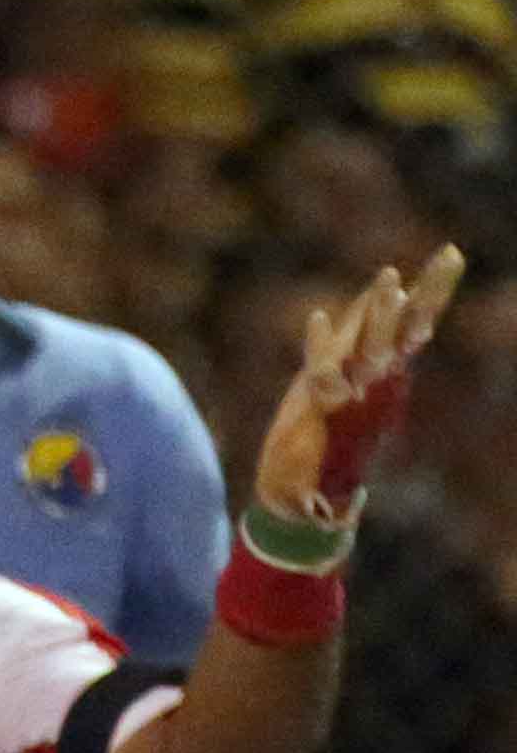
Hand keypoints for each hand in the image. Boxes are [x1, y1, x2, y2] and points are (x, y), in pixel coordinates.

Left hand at [254, 244, 462, 526]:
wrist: (300, 498)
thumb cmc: (320, 433)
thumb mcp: (333, 377)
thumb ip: (348, 338)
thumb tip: (377, 293)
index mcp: (385, 372)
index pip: (415, 323)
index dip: (433, 289)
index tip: (452, 254)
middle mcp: (378, 383)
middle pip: (407, 331)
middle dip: (425, 294)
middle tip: (449, 255)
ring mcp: (356, 399)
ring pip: (372, 351)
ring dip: (379, 319)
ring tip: (391, 282)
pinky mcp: (325, 417)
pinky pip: (324, 378)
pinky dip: (321, 349)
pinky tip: (319, 316)